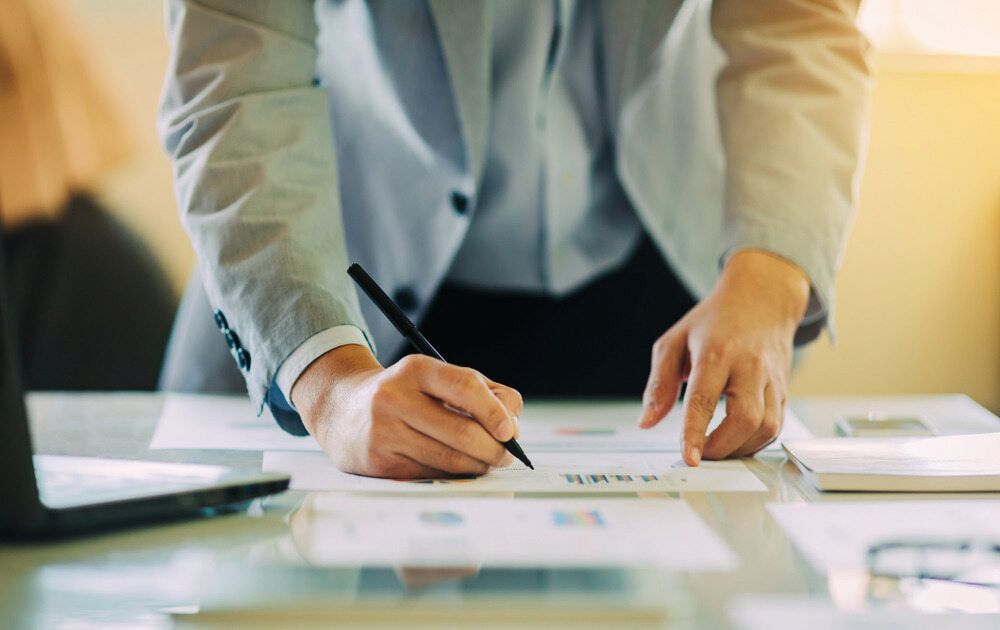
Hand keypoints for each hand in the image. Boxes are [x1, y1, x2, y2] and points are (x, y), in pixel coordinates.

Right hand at [291, 345, 522, 477]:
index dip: (494, 411)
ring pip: (449, 460)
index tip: (511, 431)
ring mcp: (384, 431)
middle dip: (494, 449)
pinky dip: (452, 475)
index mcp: (416, 369)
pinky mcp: (377, 461)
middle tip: (506, 455)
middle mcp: (395, 398)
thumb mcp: (435, 379)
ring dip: (477, 466)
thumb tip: (513, 424)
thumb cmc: (405, 395)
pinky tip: (456, 468)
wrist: (341, 409)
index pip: (465, 386)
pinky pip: (430, 474)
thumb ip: (482, 392)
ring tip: (485, 462)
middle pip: (462, 431)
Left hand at [638, 250, 809, 464]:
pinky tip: (735, 442)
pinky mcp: (784, 389)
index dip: (695, 432)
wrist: (762, 299)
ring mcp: (772, 379)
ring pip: (766, 427)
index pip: (704, 399)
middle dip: (721, 447)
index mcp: (716, 352)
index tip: (688, 458)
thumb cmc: (713, 322)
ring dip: (740, 449)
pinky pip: (776, 427)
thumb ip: (659, 384)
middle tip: (700, 454)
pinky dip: (755, 443)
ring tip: (716, 449)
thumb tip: (647, 421)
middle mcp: (749, 366)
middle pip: (744, 418)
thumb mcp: (674, 342)